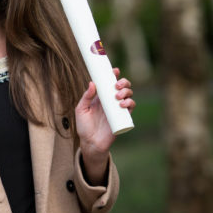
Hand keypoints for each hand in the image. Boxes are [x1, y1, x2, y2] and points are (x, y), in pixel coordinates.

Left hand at [75, 67, 134, 184]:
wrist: (90, 143)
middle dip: (123, 82)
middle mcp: (111, 101)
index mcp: (101, 97)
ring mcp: (118, 109)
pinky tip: (123, 104)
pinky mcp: (123, 118)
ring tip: (117, 97)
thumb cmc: (84, 126)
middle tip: (116, 85)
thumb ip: (86, 97)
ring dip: (126, 92)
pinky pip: (131, 108)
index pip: (109, 83)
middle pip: (122, 87)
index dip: (114, 75)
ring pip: (129, 95)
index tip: (114, 70)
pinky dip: (130, 103)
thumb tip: (92, 83)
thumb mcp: (81, 109)